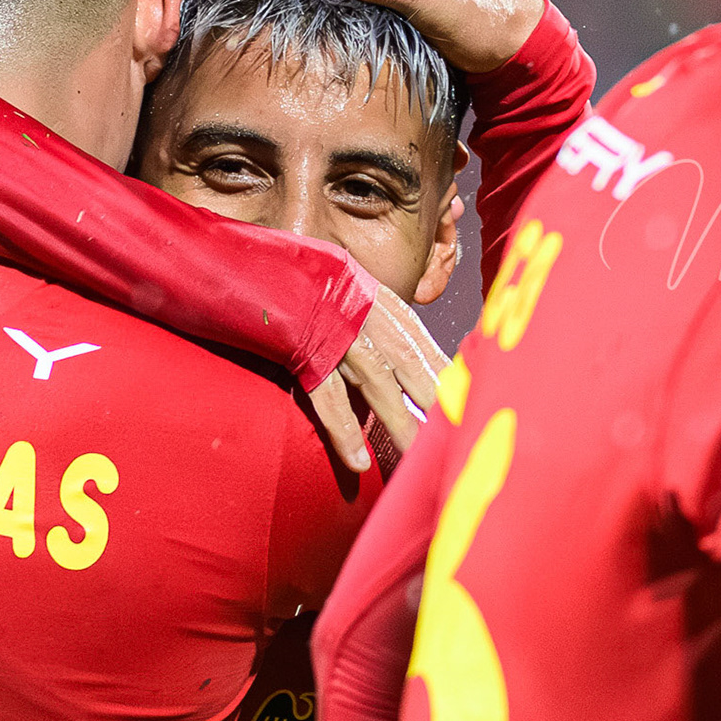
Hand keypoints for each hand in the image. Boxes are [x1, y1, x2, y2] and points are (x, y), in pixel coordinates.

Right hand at [307, 284, 448, 468]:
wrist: (253, 259)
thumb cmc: (299, 275)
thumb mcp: (343, 282)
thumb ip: (369, 309)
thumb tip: (391, 345)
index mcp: (376, 299)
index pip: (421, 341)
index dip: (444, 372)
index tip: (466, 398)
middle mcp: (364, 314)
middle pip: (409, 365)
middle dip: (435, 402)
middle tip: (457, 435)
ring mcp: (336, 334)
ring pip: (377, 385)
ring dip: (399, 423)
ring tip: (416, 457)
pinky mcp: (304, 352)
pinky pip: (328, 397)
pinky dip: (344, 429)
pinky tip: (358, 461)